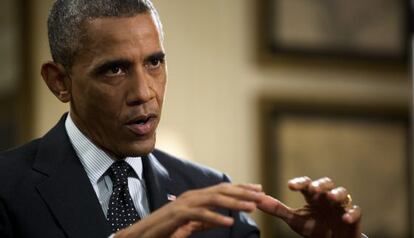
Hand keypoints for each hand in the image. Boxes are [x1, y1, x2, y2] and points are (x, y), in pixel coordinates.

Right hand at [115, 183, 263, 237]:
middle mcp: (192, 196)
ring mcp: (184, 204)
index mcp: (196, 196)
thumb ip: (206, 220)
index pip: (222, 188)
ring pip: (214, 199)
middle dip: (243, 192)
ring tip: (251, 207)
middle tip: (261, 195)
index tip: (258, 189)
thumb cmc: (165, 228)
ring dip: (234, 203)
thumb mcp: (190, 224)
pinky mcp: (178, 215)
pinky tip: (229, 222)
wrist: (141, 234)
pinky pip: (200, 215)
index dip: (241, 188)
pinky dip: (215, 218)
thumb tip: (223, 219)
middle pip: (222, 190)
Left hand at [258, 177, 361, 237]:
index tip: (290, 186)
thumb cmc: (314, 227)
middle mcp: (327, 198)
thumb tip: (257, 200)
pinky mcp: (353, 218)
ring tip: (330, 197)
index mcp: (313, 197)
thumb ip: (277, 209)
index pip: (306, 184)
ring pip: (343, 193)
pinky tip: (345, 217)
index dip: (299, 183)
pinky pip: (356, 212)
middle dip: (320, 184)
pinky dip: (351, 213)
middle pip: (326, 183)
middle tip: (313, 188)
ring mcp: (341, 206)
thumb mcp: (294, 220)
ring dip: (337, 194)